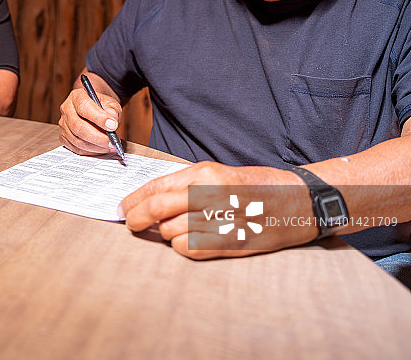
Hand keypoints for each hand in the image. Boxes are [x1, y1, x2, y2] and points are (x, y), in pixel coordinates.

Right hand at [59, 86, 122, 155]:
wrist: (94, 110)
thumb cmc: (101, 106)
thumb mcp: (110, 102)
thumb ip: (113, 109)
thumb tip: (112, 118)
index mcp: (76, 97)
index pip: (84, 107)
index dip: (99, 118)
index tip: (113, 126)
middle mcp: (66, 110)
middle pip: (78, 127)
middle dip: (97, 137)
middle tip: (112, 142)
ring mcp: (63, 125)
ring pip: (77, 140)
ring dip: (96, 147)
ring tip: (111, 146)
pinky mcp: (64, 138)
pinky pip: (76, 149)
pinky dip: (91, 151)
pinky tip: (102, 149)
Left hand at [119, 162, 317, 258]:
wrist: (299, 201)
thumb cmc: (256, 187)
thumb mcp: (218, 174)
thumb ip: (185, 184)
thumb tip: (149, 199)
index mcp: (204, 174)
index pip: (155, 187)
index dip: (133, 200)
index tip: (123, 208)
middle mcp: (210, 194)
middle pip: (156, 209)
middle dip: (136, 218)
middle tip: (131, 224)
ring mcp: (220, 220)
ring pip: (170, 231)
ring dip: (165, 233)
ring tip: (176, 228)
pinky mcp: (230, 243)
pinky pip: (188, 249)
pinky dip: (182, 247)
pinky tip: (190, 240)